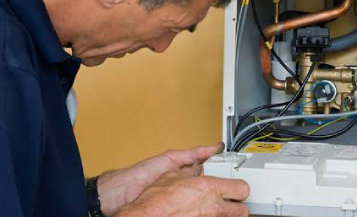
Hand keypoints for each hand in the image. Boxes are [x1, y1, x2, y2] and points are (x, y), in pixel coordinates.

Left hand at [98, 143, 225, 215]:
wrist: (120, 196)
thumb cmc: (138, 176)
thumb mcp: (169, 159)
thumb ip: (192, 154)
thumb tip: (214, 147)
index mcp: (183, 173)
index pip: (208, 172)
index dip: (221, 173)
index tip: (237, 174)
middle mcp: (182, 187)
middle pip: (208, 188)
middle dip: (219, 189)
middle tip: (235, 190)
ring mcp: (179, 202)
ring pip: (202, 201)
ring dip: (212, 202)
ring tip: (225, 202)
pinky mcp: (176, 211)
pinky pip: (191, 211)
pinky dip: (200, 210)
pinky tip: (209, 211)